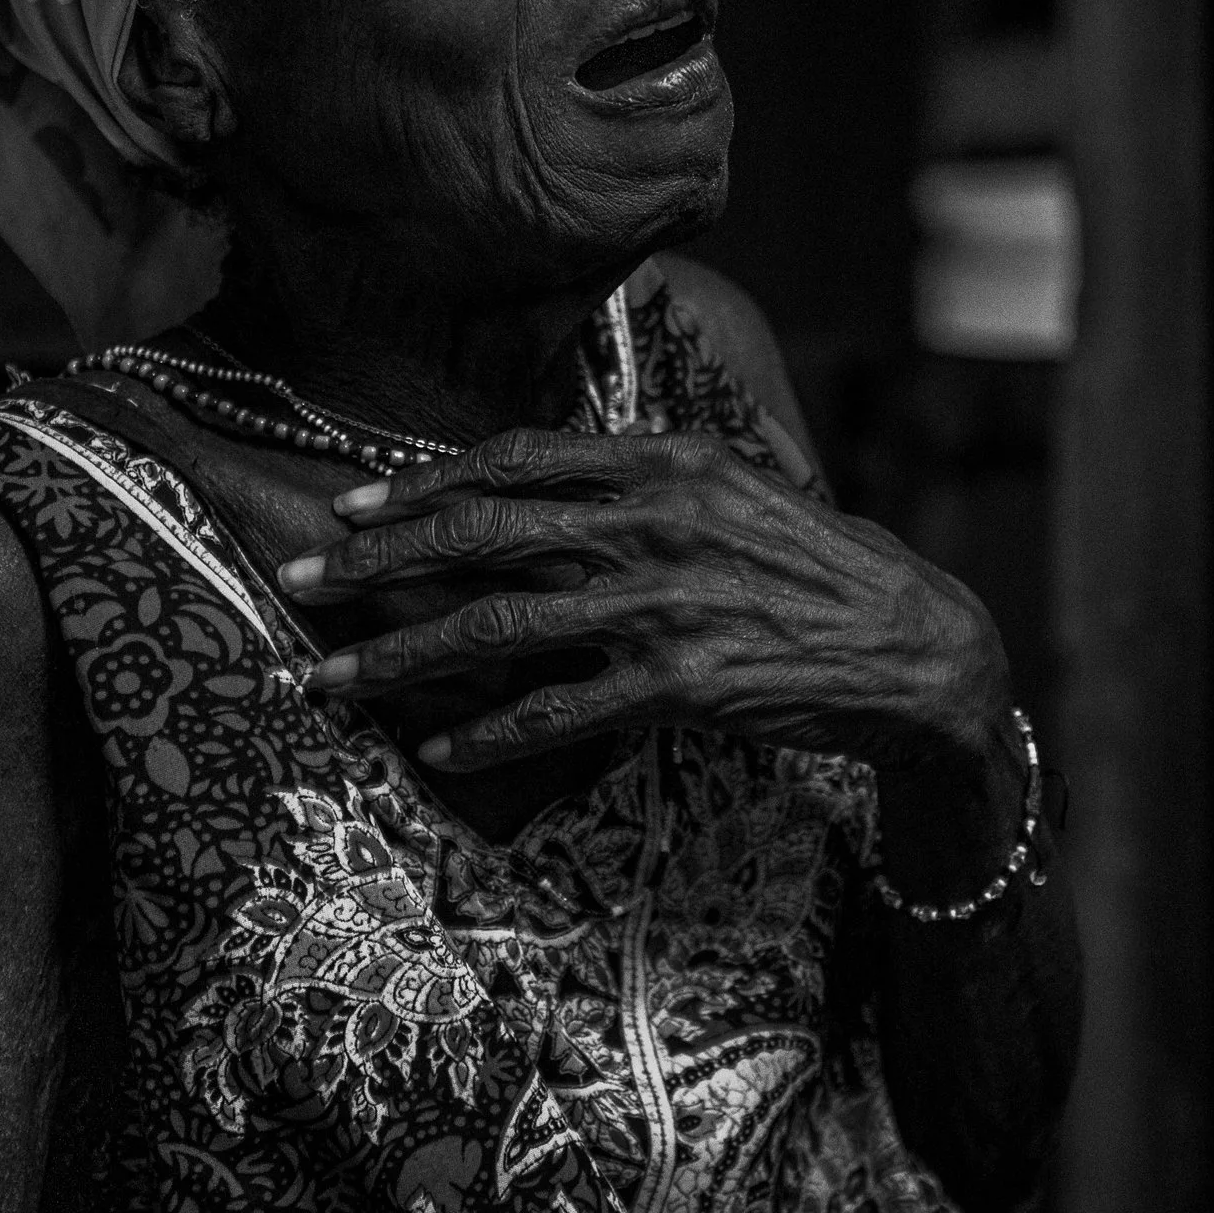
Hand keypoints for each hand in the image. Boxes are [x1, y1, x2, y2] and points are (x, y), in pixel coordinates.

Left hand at [276, 423, 1009, 777]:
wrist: (917, 647)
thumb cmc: (821, 570)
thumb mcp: (739, 490)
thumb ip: (648, 480)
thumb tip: (553, 481)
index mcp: (665, 462)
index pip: (516, 461)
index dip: (422, 485)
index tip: (352, 507)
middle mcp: (654, 523)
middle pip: (481, 537)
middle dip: (374, 563)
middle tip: (296, 580)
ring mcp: (664, 605)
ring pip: (496, 629)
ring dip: (398, 658)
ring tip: (330, 679)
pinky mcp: (680, 685)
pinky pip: (558, 713)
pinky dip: (489, 735)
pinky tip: (436, 751)